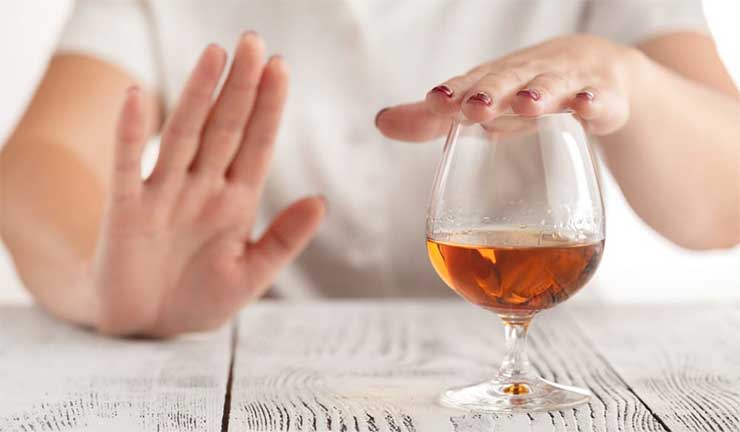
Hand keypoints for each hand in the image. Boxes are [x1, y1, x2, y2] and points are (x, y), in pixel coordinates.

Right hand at [94, 33, 324, 335]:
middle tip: (254, 42)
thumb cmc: (200, 298)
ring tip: (214, 55)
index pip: (257, 145)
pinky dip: (130, 133)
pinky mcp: (126, 211)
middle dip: (241, 88)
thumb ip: (284, 240)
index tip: (281, 67)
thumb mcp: (251, 275)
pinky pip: (127, 166)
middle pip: (225, 128)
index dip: (269, 107)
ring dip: (198, 96)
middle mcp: (202, 188)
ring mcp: (164, 196)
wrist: (147, 327)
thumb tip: (320, 201)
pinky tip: (137, 96)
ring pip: (184, 136)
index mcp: (236, 202)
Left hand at [376, 34, 643, 139]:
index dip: (453, 93)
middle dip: (491, 92)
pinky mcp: (602, 97)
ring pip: (553, 86)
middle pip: (507, 80)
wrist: (594, 71)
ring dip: (540, 94)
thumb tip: (381, 121)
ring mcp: (566, 83)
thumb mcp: (482, 106)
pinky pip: (600, 100)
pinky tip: (588, 108)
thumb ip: (433, 120)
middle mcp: (526, 76)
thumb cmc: (523, 92)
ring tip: (528, 105)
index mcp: (494, 80)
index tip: (435, 101)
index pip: (469, 84)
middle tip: (475, 107)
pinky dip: (595, 103)